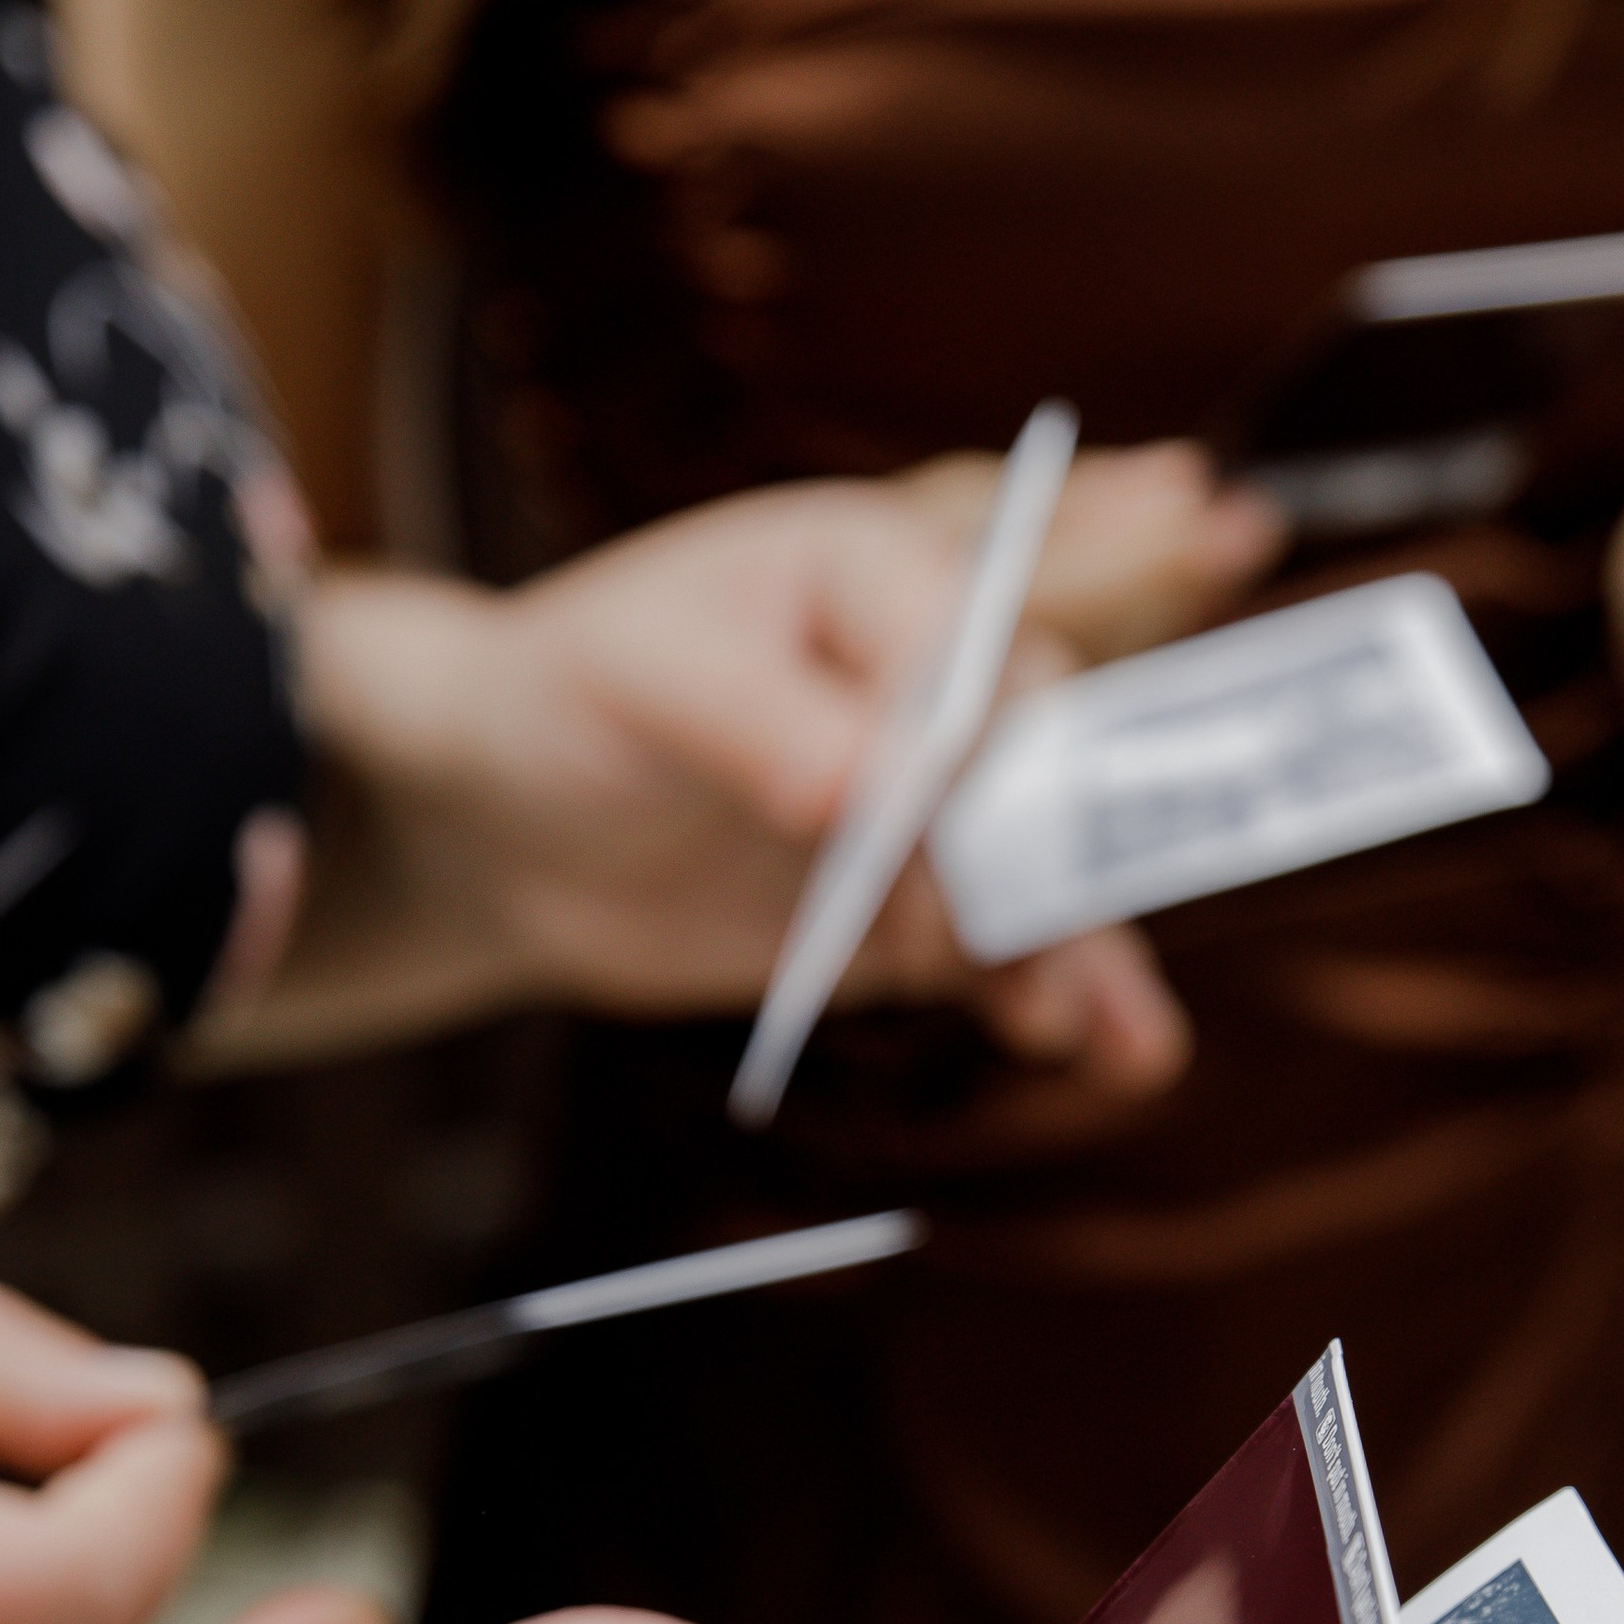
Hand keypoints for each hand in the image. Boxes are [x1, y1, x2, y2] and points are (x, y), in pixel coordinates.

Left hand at [293, 460, 1277, 1094]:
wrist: (503, 823)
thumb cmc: (565, 698)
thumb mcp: (642, 677)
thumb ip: (765, 722)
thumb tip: (879, 792)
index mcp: (875, 574)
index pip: (973, 643)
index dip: (971, 730)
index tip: (925, 808)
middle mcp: (930, 689)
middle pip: (1039, 762)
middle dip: (1047, 847)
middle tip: (1025, 922)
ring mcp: (934, 812)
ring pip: (1041, 871)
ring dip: (1076, 941)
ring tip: (1076, 1018)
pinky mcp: (920, 917)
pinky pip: (1010, 957)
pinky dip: (1064, 998)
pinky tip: (1121, 1049)